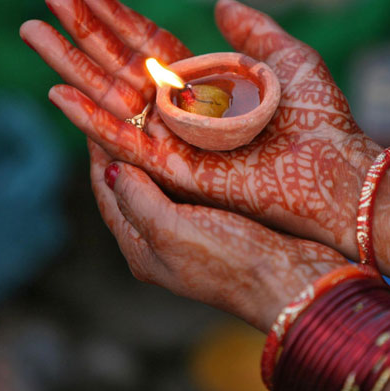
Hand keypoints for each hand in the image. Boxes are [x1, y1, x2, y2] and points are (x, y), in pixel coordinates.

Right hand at [20, 0, 389, 285]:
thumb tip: (221, 2)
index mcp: (209, 86)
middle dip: (84, 34)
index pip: (151, 46)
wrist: (338, 170)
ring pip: (115, 100)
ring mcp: (178, 141)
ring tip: (35, 33)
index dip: (117, 18)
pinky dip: (92, 120)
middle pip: (123, 68)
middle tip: (44, 0)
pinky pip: (127, 143)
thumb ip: (253, 30)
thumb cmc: (321, 118)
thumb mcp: (288, 59)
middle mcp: (186, 113)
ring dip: (73, 67)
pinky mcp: (177, 171)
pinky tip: (58, 92)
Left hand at [88, 139, 345, 331]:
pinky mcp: (220, 224)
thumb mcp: (172, 231)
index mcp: (141, 248)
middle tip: (131, 110)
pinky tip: (195, 141)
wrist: (290, 280)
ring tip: (159, 117)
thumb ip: (138, 200)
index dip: (101, 155)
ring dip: (158, 154)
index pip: (108, 194)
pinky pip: (192, 186)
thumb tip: (112, 170)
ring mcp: (191, 233)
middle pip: (134, 188)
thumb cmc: (231, 259)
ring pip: (164, 185)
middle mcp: (161, 241)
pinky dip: (185, 162)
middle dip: (129, 151)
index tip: (98, 116)